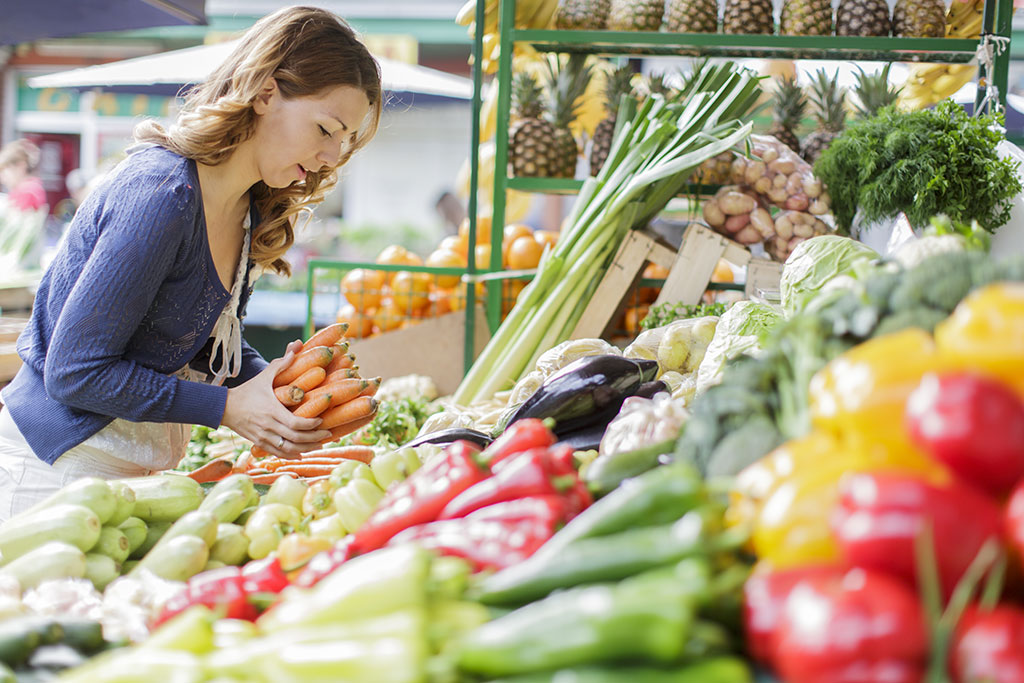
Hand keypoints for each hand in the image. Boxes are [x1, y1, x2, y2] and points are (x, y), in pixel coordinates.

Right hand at [221, 340, 331, 458]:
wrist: (224, 407)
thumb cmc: (247, 390)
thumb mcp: (264, 376)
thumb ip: (281, 363)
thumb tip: (297, 345)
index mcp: (271, 410)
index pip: (296, 423)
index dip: (312, 425)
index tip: (322, 421)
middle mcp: (268, 426)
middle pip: (296, 439)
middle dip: (314, 438)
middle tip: (328, 434)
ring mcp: (263, 437)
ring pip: (288, 449)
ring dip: (306, 448)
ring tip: (320, 444)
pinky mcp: (259, 443)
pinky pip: (278, 453)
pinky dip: (292, 455)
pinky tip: (303, 453)